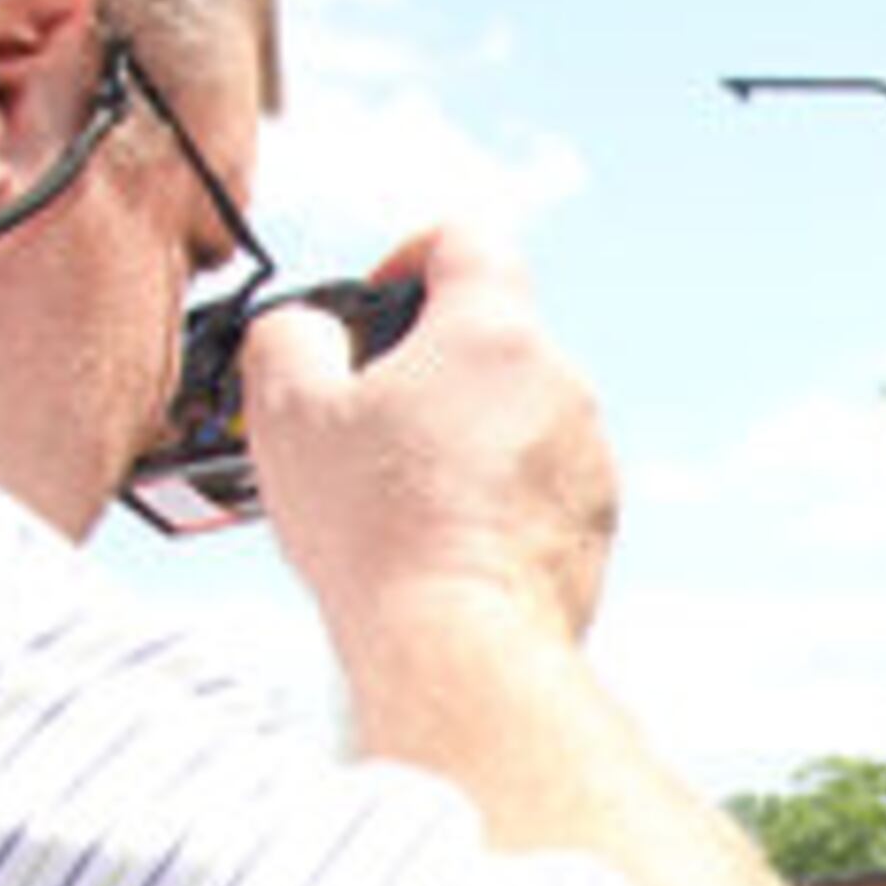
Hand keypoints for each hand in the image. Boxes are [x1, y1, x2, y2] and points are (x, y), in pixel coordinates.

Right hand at [244, 223, 617, 643]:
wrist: (461, 645)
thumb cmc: (382, 530)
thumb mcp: (290, 410)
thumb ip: (289, 337)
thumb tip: (308, 334)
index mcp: (494, 333)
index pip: (466, 240)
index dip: (410, 255)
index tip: (377, 302)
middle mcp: (561, 384)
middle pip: (490, 338)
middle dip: (427, 365)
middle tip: (366, 418)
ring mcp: (589, 458)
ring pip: (516, 417)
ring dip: (462, 435)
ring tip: (398, 493)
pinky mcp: (596, 525)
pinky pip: (537, 485)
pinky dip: (494, 496)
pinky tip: (441, 537)